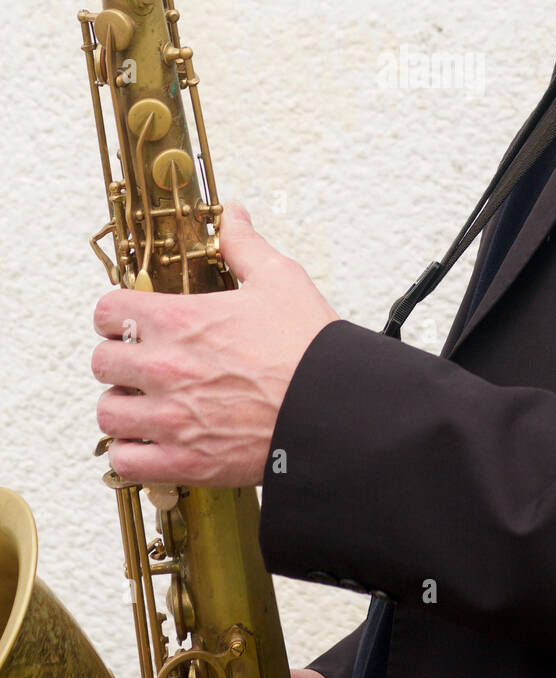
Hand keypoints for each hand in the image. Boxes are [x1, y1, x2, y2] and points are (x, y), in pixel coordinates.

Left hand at [91, 205, 339, 487]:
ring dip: (123, 407)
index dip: (116, 313)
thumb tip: (232, 216)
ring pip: (108, 413)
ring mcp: (170, 419)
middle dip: (118, 359)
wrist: (333, 409)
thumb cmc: (309, 348)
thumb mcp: (279, 278)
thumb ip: (244, 245)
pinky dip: (132, 452)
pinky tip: (153, 441)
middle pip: (101, 362)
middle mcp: (164, 369)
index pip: (107, 311)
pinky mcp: (183, 461)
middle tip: (141, 362)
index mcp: (179, 321)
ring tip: (146, 403)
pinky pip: (126, 461)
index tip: (130, 321)